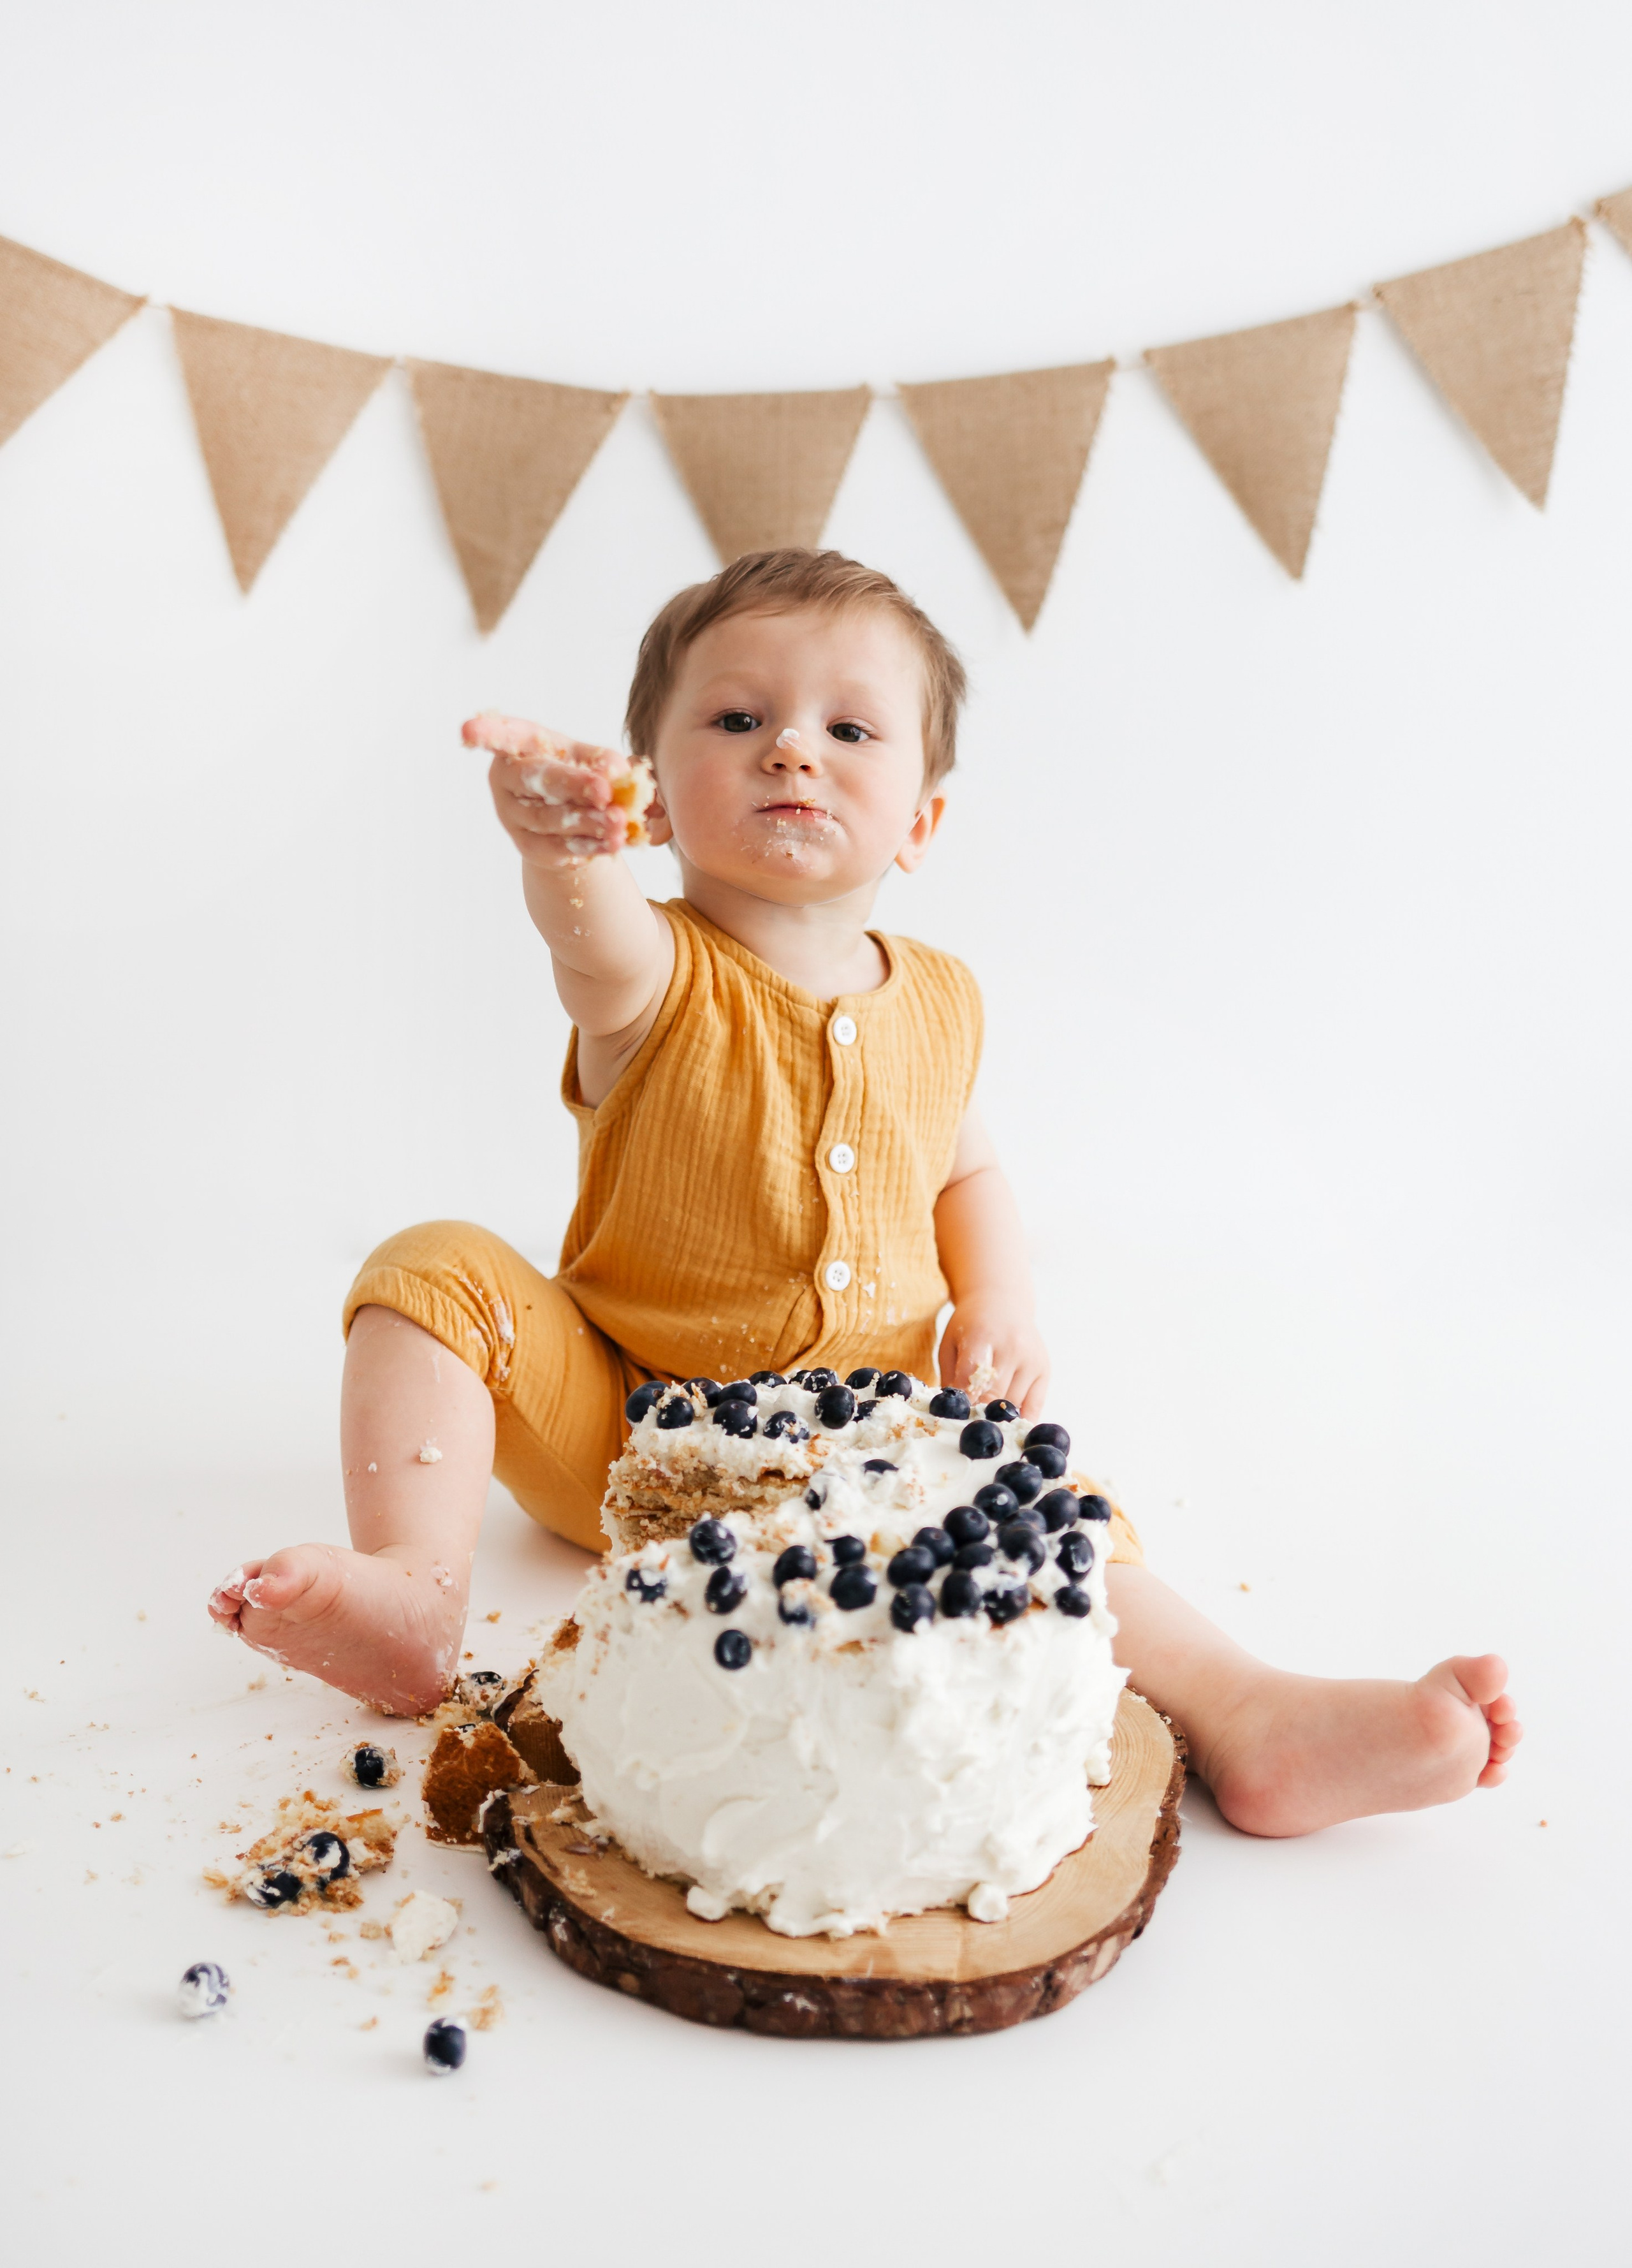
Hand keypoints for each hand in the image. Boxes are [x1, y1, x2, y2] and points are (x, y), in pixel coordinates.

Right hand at [463, 712, 652, 872]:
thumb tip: (616, 773)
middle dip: (571, 785)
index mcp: (519, 744)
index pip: (501, 735)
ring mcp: (512, 815)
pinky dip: (587, 845)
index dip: (484, 733)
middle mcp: (507, 778)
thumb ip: (604, 762)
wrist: (574, 819)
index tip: (467, 732)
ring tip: (619, 823)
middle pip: (535, 779)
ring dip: (586, 822)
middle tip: (604, 791)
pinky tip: (612, 843)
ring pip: (547, 819)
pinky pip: (555, 848)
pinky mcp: (527, 845)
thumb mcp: (592, 760)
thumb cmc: (579, 775)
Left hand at [939, 1296, 1050, 1418]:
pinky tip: (1010, 1428)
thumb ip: (950, 1378)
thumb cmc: (970, 1326)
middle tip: (967, 1427)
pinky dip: (1022, 1421)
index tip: (955, 1418)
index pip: (972, 1379)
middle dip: (979, 1414)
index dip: (963, 1403)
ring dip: (998, 1418)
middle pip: (994, 1395)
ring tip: (985, 1425)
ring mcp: (1032, 1359)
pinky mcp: (1045, 1370)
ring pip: (1014, 1404)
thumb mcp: (950, 1344)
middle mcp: (1012, 1347)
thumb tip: (951, 1415)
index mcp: (982, 1336)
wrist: (1002, 1302)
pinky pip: (1035, 1406)